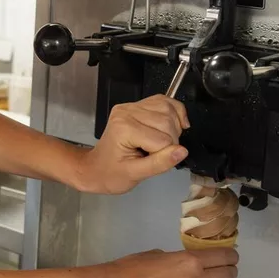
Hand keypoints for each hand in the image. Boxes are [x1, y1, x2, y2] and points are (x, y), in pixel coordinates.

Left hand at [73, 95, 189, 193]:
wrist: (96, 168)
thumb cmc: (111, 174)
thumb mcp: (135, 175)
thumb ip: (160, 163)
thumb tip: (182, 151)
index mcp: (124, 128)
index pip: (163, 139)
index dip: (166, 154)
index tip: (154, 162)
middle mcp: (127, 112)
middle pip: (168, 122)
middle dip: (171, 141)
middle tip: (158, 154)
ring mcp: (131, 106)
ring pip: (169, 109)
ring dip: (174, 127)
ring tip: (162, 142)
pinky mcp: (137, 105)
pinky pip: (164, 102)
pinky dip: (174, 113)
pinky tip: (173, 126)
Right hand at [105, 248, 238, 277]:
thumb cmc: (134, 266)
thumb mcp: (160, 253)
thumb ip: (180, 258)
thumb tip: (190, 262)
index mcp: (190, 260)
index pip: (224, 257)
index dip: (231, 255)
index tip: (230, 254)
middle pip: (228, 275)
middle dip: (230, 270)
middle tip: (225, 267)